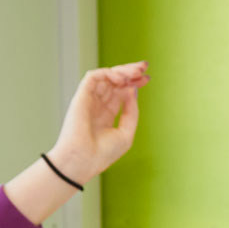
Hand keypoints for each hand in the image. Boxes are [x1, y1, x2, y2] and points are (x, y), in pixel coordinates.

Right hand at [47, 61, 148, 183]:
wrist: (83, 161)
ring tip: (137, 71)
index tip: (147, 78)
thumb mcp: (126, 133)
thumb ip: (131, 111)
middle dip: (130, 72)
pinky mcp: (81, 96)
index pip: (120, 93)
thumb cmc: (102, 153)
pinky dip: (108, 73)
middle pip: (114, 82)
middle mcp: (97, 105)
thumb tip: (133, 89)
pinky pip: (94, 77)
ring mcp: (88, 100)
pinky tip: (122, 78)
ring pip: (105, 76)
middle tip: (145, 66)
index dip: (133, 83)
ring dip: (122, 70)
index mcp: (106, 115)